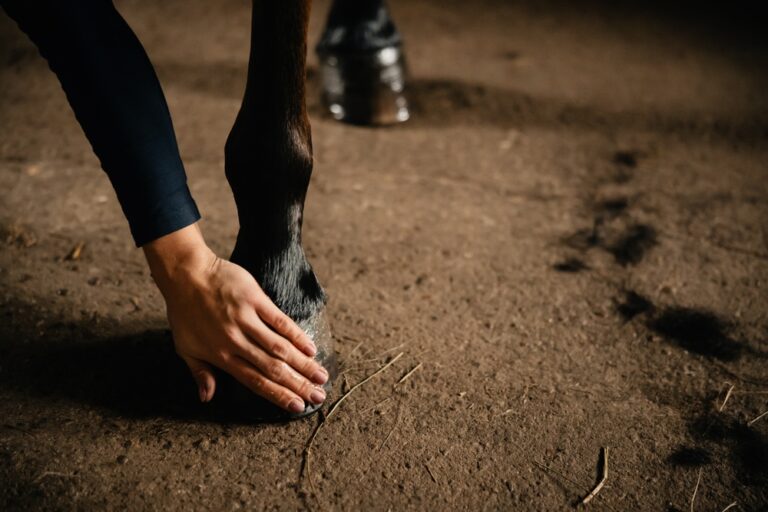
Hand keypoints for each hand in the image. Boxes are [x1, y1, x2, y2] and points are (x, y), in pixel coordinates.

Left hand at [143, 224, 327, 412]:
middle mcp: (235, 341)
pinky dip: (297, 335)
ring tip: (321, 376)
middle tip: (318, 397)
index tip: (297, 407)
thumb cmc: (184, 312)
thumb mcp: (185, 347)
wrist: (186, 275)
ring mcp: (246, 320)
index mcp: (221, 356)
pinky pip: (280, 321)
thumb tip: (207, 398)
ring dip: (303, 364)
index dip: (278, 396)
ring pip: (280, 348)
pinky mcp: (254, 300)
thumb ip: (199, 373)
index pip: (255, 382)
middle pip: (273, 369)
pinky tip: (311, 348)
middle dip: (298, 385)